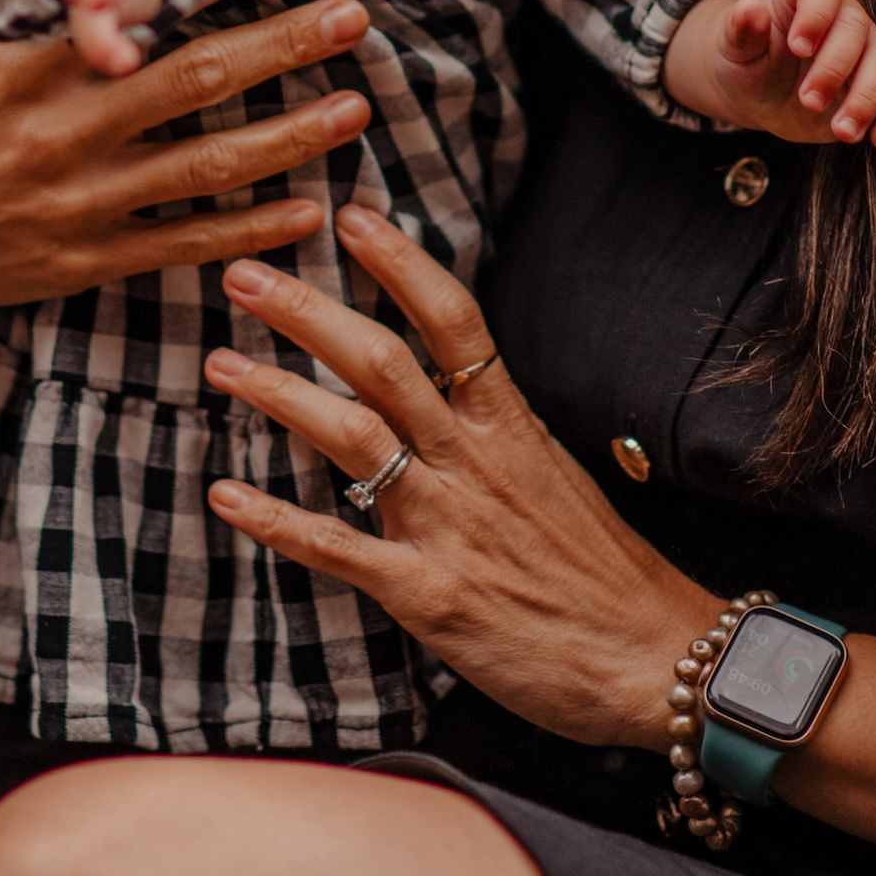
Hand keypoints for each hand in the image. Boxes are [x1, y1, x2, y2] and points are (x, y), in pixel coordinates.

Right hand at [0, 0, 374, 333]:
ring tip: (356, 107)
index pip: (145, 5)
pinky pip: (183, 240)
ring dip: (289, 134)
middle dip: (284, 43)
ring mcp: (79, 198)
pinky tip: (307, 208)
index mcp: (31, 60)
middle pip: (198, 77)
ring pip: (207, 163)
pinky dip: (249, 228)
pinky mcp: (84, 257)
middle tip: (353, 15)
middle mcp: (64, 126)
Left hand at [203, 207, 706, 751]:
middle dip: (308, 313)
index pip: (453, 319)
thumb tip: (439, 386)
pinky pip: (338, 547)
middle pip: (383, 362)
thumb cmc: (603, 571)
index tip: (350, 216)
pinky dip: (275, 520)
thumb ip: (490, 431)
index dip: (400, 262)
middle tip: (244, 275)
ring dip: (280, 394)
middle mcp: (475, 461)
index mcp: (510, 424)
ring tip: (221, 363)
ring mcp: (449, 525)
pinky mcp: (428, 594)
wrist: (654, 658)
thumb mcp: (552, 474)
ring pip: (354, 436)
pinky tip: (225, 494)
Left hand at [663, 0, 875, 147]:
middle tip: (807, 101)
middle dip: (835, 68)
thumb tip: (748, 10)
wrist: (758, 93)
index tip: (797, 48)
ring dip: (867, 97)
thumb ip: (741, 29)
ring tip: (842, 131)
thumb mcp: (733, 48)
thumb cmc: (746, 61)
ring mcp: (866, 49)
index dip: (816, 12)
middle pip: (857, 28)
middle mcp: (842, 16)